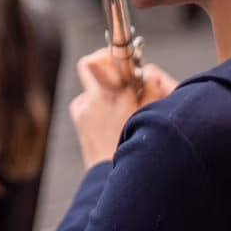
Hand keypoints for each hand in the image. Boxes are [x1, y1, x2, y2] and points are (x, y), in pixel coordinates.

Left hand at [69, 48, 177, 168]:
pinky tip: (107, 119)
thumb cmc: (135, 144)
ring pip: (91, 86)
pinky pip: (86, 102)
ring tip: (117, 106)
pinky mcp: (78, 117)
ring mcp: (84, 107)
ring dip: (103, 90)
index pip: (100, 60)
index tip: (121, 59)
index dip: (110, 55)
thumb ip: (152, 90)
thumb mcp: (149, 115)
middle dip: (103, 64)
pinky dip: (95, 105)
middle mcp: (96, 97)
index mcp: (117, 94)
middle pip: (89, 64)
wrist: (111, 174)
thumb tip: (150, 72)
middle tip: (117, 74)